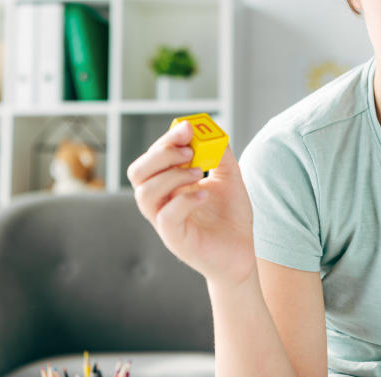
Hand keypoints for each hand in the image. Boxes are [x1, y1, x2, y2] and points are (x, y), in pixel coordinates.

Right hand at [126, 120, 255, 286]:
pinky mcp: (176, 240)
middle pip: (138, 172)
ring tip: (199, 172)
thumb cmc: (231, 216)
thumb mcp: (229, 176)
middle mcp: (161, 202)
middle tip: (188, 149)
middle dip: (161, 154)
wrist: (243, 253)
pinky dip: (183, 200)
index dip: (166, 140)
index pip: (152, 157)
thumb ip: (220, 153)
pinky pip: (166, 218)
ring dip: (172, 175)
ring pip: (145, 193)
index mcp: (168, 185)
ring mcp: (165, 222)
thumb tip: (211, 130)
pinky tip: (204, 195)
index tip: (187, 128)